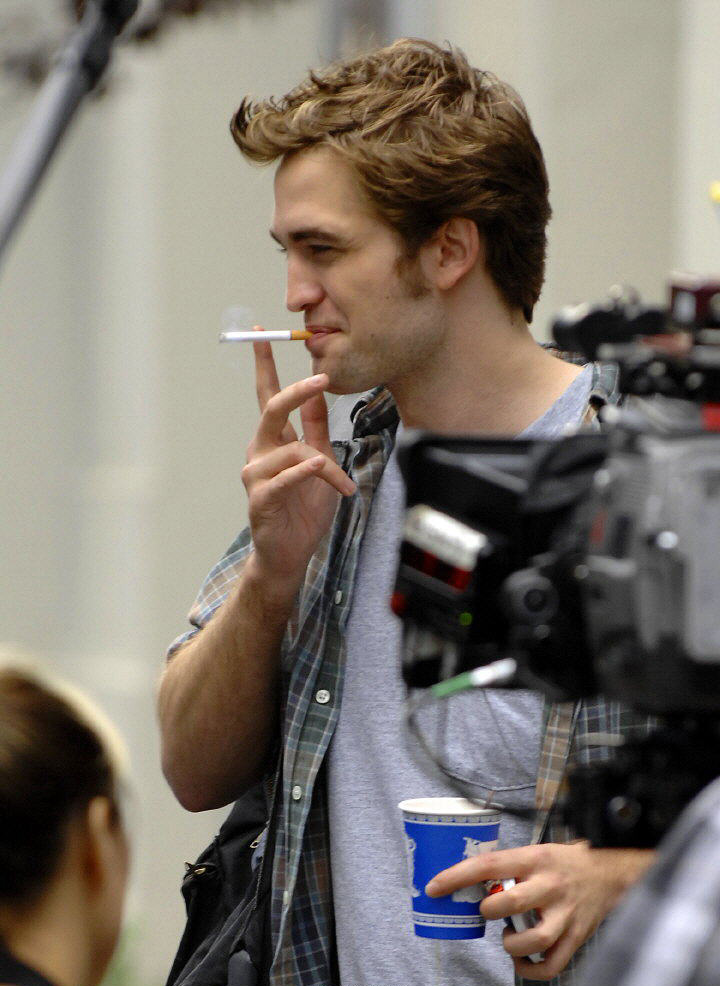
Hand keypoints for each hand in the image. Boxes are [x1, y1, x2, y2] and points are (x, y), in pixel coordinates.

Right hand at [242, 332, 355, 594]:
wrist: (291, 554)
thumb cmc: (304, 509)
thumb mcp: (319, 462)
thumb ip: (315, 429)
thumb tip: (317, 390)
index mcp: (274, 442)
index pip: (268, 397)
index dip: (264, 366)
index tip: (261, 334)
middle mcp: (260, 453)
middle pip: (271, 410)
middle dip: (294, 391)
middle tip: (321, 378)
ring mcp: (257, 476)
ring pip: (292, 449)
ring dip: (325, 465)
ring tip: (342, 486)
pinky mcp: (261, 499)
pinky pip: (285, 477)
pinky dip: (304, 472)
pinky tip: (320, 471)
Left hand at [425, 842, 653, 979]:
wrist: (610, 870)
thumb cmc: (564, 861)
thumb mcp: (536, 851)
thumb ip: (509, 866)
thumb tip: (466, 878)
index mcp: (534, 859)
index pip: (489, 865)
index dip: (458, 877)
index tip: (435, 888)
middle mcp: (549, 885)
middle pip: (511, 902)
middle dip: (489, 910)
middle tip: (487, 910)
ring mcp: (565, 913)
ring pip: (535, 940)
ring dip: (512, 944)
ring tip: (509, 936)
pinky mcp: (577, 936)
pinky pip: (552, 965)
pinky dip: (532, 970)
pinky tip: (523, 960)